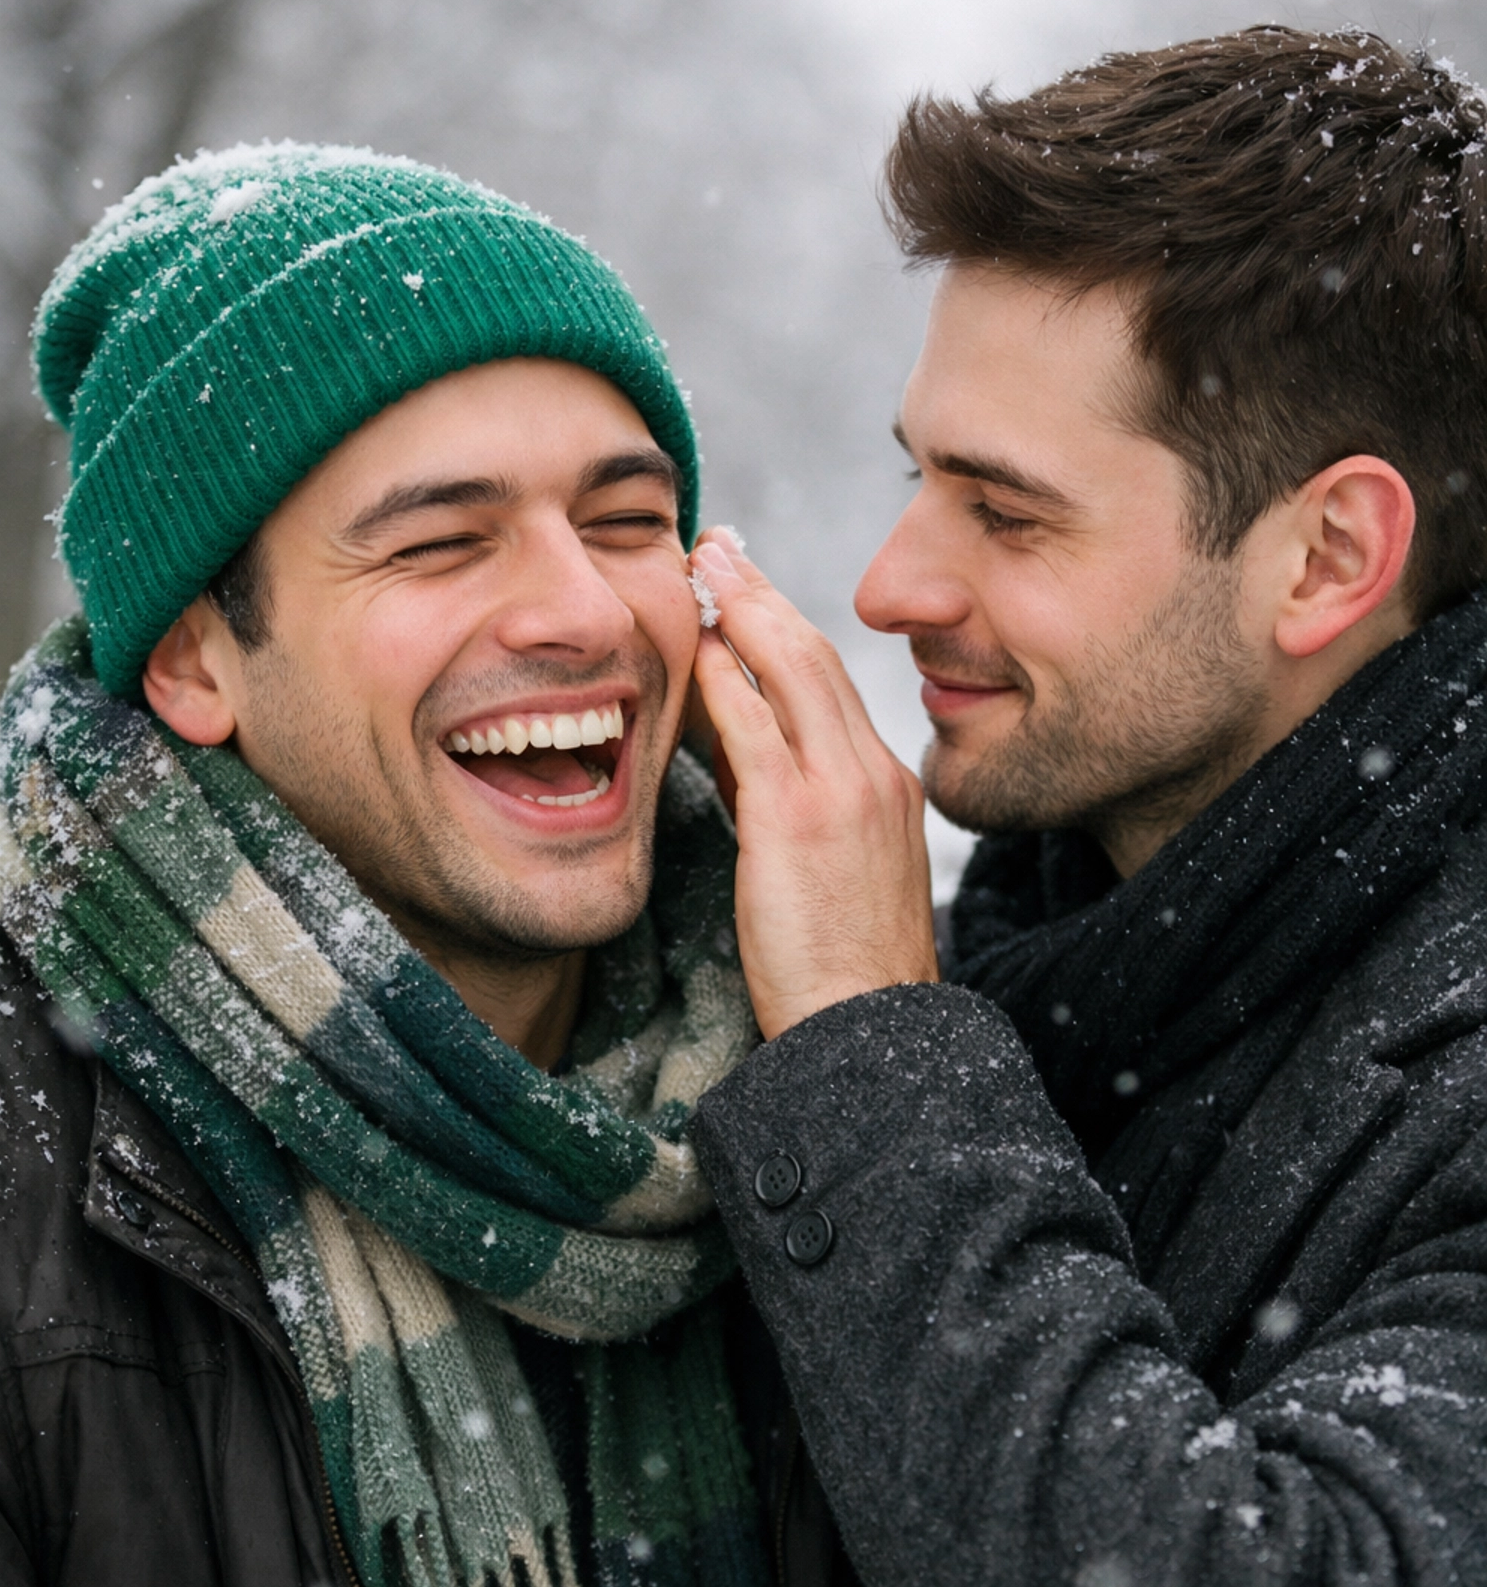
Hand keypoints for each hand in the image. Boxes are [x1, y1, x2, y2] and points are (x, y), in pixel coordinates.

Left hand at [690, 530, 937, 1039]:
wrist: (872, 1037)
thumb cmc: (846, 976)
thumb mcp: (837, 876)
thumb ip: (793, 809)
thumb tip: (737, 760)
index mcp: (889, 788)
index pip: (834, 686)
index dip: (788, 629)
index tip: (750, 592)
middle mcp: (874, 775)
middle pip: (818, 657)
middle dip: (765, 595)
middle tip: (720, 548)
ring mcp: (842, 792)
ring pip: (795, 671)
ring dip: (743, 610)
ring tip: (703, 566)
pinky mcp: (799, 819)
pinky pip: (757, 725)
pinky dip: (727, 677)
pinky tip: (698, 644)